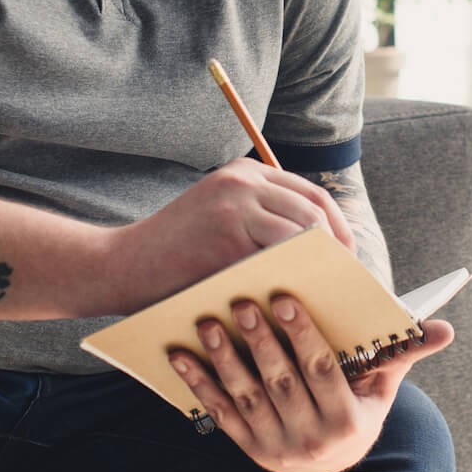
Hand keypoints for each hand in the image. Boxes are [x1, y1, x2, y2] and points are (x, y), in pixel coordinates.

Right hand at [104, 158, 355, 313]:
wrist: (124, 265)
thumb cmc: (173, 251)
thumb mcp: (217, 213)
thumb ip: (259, 216)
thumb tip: (319, 246)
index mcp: (244, 172)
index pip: (310, 193)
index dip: (337, 226)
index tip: (347, 257)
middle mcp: (242, 181)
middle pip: (314, 209)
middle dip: (338, 247)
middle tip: (347, 280)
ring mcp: (235, 205)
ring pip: (302, 233)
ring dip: (323, 264)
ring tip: (332, 292)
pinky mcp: (228, 237)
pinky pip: (279, 257)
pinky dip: (296, 278)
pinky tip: (303, 299)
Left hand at [168, 296, 453, 471]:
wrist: (330, 466)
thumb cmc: (357, 407)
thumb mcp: (381, 387)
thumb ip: (401, 353)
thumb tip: (446, 328)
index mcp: (346, 419)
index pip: (322, 371)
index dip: (304, 334)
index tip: (286, 297)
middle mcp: (310, 440)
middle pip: (280, 382)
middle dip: (261, 340)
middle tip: (242, 299)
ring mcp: (275, 447)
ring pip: (246, 397)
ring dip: (224, 359)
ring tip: (207, 320)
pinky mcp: (247, 448)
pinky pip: (219, 414)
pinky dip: (197, 384)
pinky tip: (178, 354)